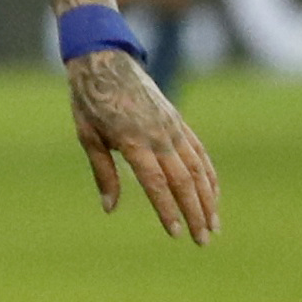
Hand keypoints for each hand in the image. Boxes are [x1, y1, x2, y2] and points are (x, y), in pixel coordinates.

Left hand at [67, 48, 218, 243]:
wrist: (106, 61)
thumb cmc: (90, 101)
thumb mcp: (87, 136)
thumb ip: (103, 172)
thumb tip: (109, 208)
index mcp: (134, 141)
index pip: (157, 184)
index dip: (168, 210)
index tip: (176, 234)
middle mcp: (159, 135)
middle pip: (184, 181)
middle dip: (196, 213)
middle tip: (202, 241)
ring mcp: (173, 127)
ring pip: (197, 169)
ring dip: (208, 200)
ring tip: (214, 226)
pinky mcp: (178, 122)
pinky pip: (199, 152)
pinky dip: (209, 175)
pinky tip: (213, 195)